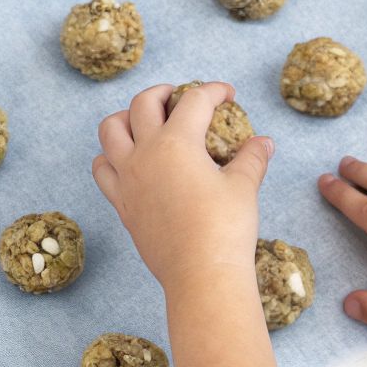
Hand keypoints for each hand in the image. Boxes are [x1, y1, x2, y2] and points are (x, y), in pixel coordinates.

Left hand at [92, 82, 274, 293]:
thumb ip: (252, 158)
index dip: (213, 91)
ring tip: (142, 121)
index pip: (194, 101)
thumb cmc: (225, 229)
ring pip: (110, 130)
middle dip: (164, 92)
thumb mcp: (244, 187)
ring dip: (125, 117)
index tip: (227, 94)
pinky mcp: (121, 203)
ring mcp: (127, 178)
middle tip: (180, 97)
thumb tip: (264, 142)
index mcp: (177, 142)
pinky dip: (109, 156)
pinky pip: (102, 170)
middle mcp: (145, 153)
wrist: (201, 275)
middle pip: (143, 103)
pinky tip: (126, 159)